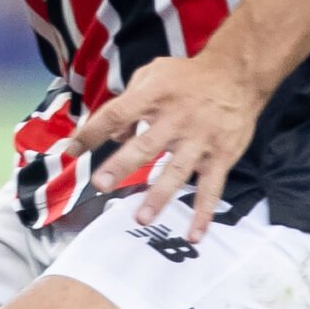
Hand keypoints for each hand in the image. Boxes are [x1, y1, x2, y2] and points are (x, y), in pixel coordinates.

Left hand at [63, 52, 265, 241]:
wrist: (238, 74)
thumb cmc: (188, 77)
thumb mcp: (153, 75)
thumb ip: (129, 100)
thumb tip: (114, 135)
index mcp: (154, 97)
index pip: (116, 114)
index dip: (92, 132)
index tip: (71, 150)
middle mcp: (176, 119)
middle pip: (145, 145)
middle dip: (121, 166)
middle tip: (101, 184)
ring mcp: (200, 140)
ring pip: (177, 171)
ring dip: (159, 196)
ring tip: (141, 218)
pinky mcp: (221, 156)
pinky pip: (211, 188)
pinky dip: (203, 212)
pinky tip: (193, 234)